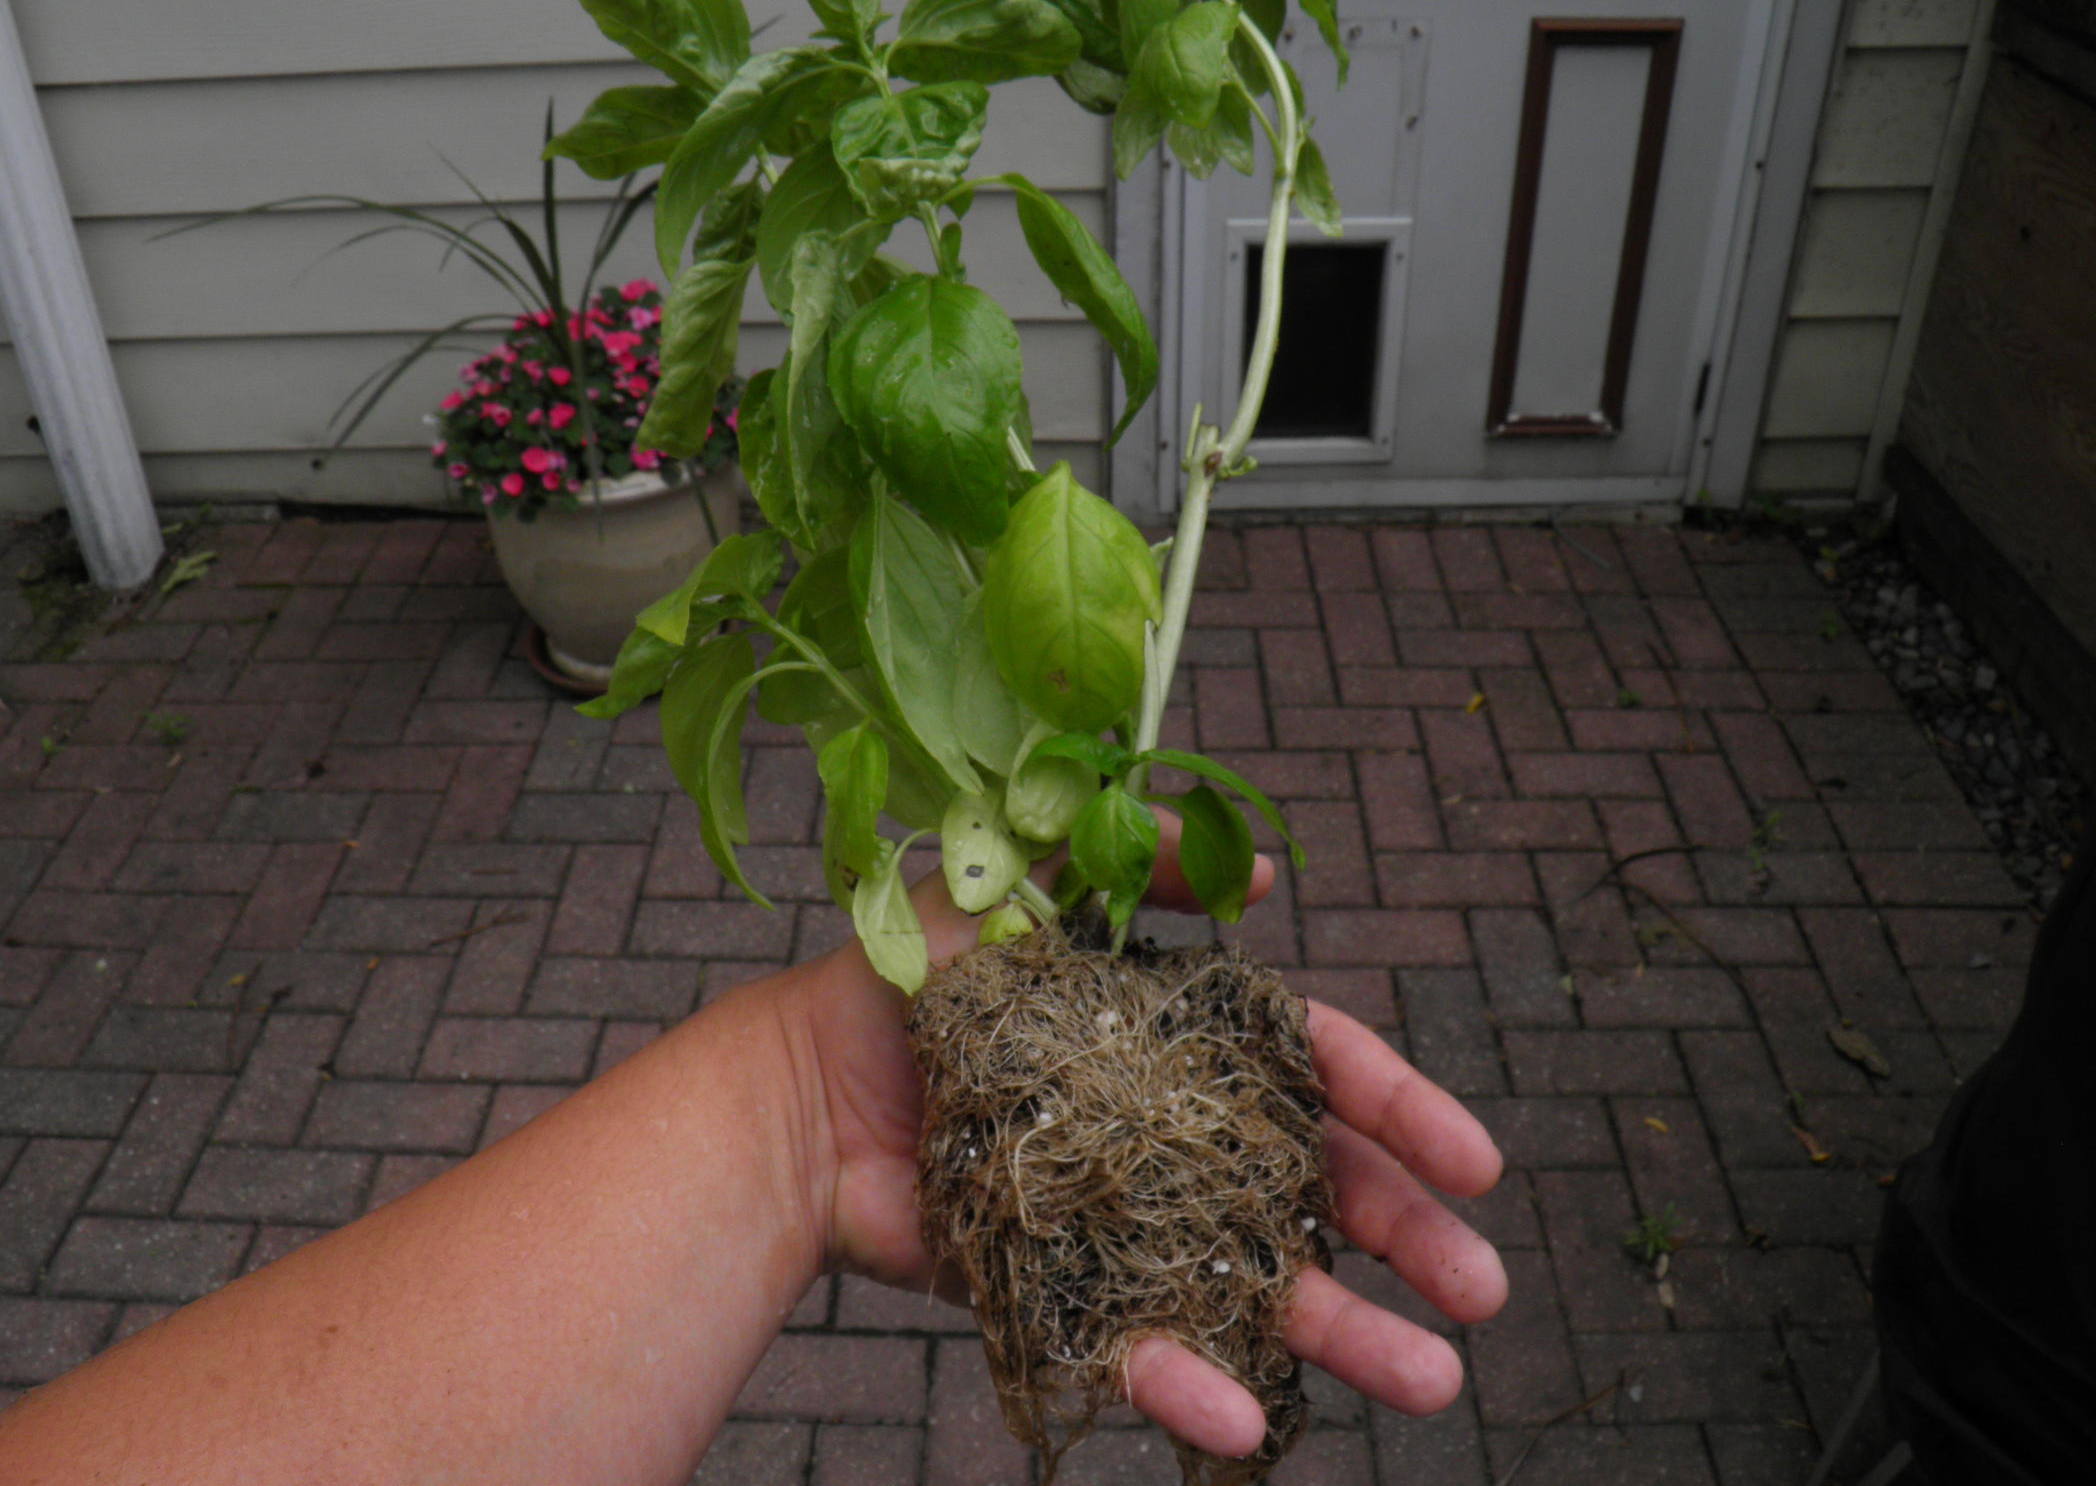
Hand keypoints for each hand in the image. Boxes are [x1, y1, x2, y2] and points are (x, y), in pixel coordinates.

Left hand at [781, 817, 1508, 1460]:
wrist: (806, 1092)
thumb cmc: (914, 982)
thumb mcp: (1025, 886)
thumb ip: (1133, 862)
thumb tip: (1278, 878)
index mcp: (1189, 1047)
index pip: (1320, 1075)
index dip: (1402, 1113)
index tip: (1479, 1164)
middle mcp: (1181, 1140)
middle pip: (1319, 1193)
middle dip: (1411, 1238)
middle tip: (1481, 1291)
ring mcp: (1135, 1227)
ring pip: (1263, 1288)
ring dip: (1352, 1336)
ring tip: (1434, 1382)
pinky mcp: (1073, 1299)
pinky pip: (1147, 1353)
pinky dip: (1197, 1388)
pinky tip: (1252, 1424)